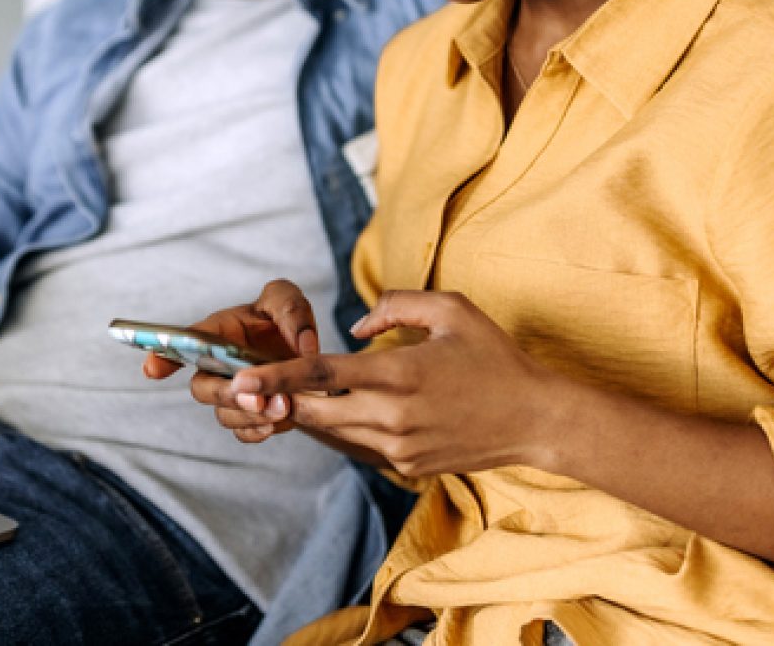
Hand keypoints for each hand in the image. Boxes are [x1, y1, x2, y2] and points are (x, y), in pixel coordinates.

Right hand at [140, 279, 320, 443]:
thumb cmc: (284, 319)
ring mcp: (231, 392)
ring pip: (223, 413)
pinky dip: (257, 431)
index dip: (163, 355)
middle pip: (202, 386)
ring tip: (282, 408)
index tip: (152, 370)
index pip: (184, 341)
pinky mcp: (249, 415)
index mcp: (218, 330)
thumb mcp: (287, 300)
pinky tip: (277, 423)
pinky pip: (242, 432)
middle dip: (225, 395)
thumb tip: (304, 346)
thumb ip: (292, 311)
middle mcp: (217, 364)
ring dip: (249, 415)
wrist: (306, 355)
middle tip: (257, 398)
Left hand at [228, 290, 561, 478]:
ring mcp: (398, 449)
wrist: (535, 421)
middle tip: (240, 386)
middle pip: (315, 411)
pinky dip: (340, 427)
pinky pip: (358, 445)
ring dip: (306, 413)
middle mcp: (393, 418)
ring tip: (278, 395)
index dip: (277, 376)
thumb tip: (357, 325)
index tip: (239, 379)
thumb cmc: (494, 358)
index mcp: (399, 375)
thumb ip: (397, 306)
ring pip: (332, 432)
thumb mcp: (452, 310)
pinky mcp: (405, 467)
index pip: (322, 375)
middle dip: (277, 399)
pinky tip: (333, 410)